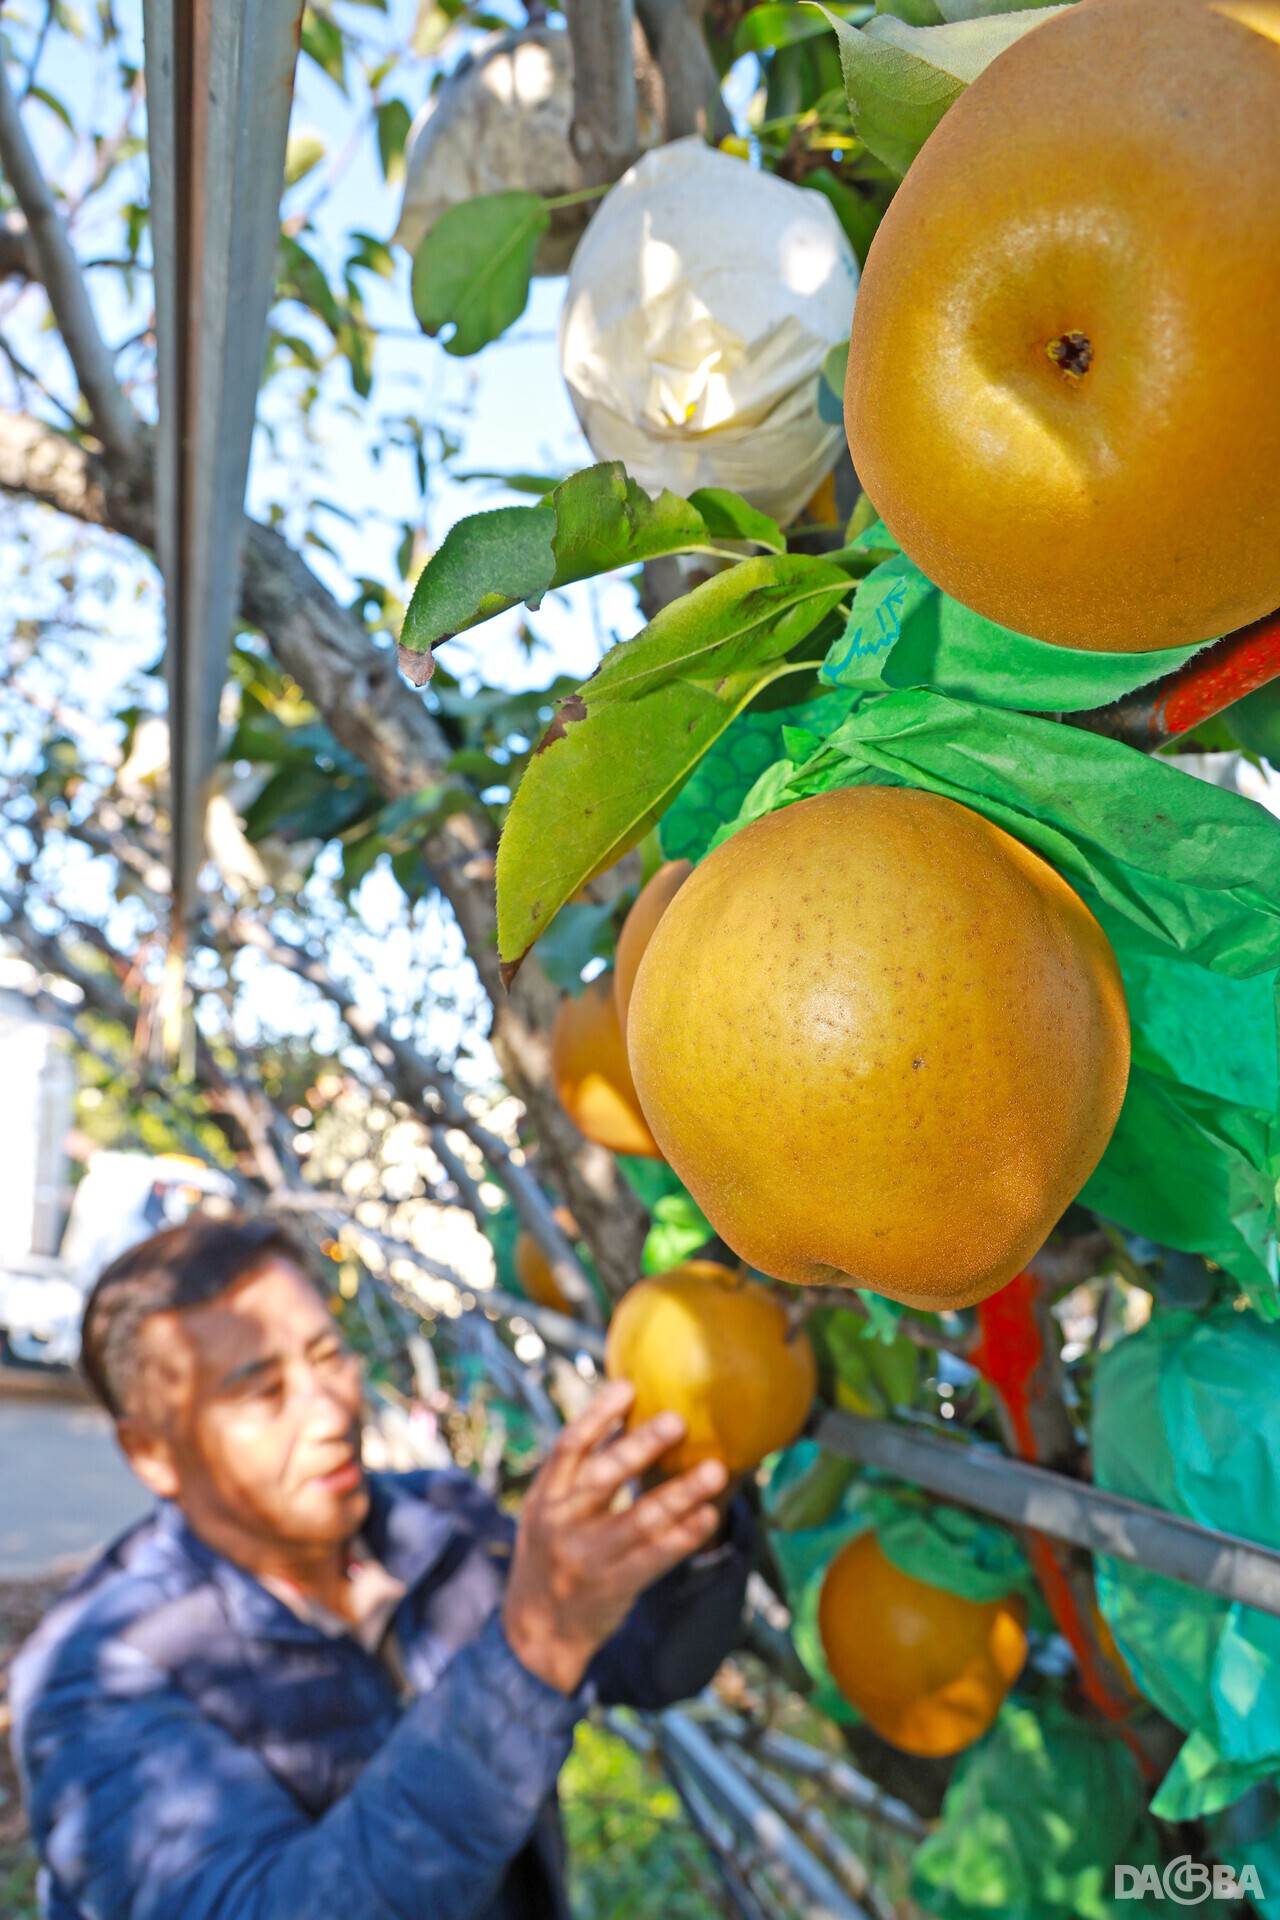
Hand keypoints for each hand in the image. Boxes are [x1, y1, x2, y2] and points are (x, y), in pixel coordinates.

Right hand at [502, 1379, 727, 1695]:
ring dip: (681, 1493)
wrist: (535, 1631)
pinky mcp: (614, 1586)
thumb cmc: (552, 1553)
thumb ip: (577, 1473)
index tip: (628, 1386)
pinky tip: (709, 1516)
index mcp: (545, 1496)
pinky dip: (684, 1535)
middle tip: (679, 1419)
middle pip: (604, 1477)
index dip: (597, 1414)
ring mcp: (589, 1557)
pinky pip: (655, 1557)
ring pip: (640, 1519)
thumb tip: (625, 1415)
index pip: (569, 1447)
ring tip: (715, 1470)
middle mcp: (562, 1523)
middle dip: (641, 1446)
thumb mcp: (546, 1510)